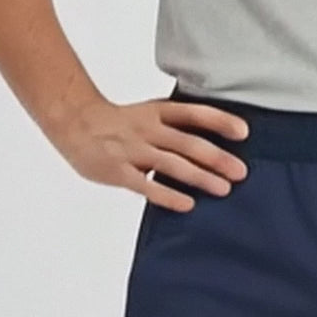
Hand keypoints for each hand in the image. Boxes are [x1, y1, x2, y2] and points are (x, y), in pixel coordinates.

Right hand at [50, 94, 250, 211]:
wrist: (73, 122)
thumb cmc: (118, 123)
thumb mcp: (148, 114)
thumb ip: (175, 128)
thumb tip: (214, 146)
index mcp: (157, 112)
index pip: (194, 114)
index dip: (220, 121)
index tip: (244, 132)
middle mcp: (147, 130)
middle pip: (188, 143)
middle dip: (217, 158)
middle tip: (241, 172)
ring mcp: (132, 151)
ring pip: (172, 164)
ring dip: (200, 177)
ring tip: (223, 189)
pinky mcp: (118, 171)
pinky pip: (146, 185)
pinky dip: (167, 195)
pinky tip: (187, 204)